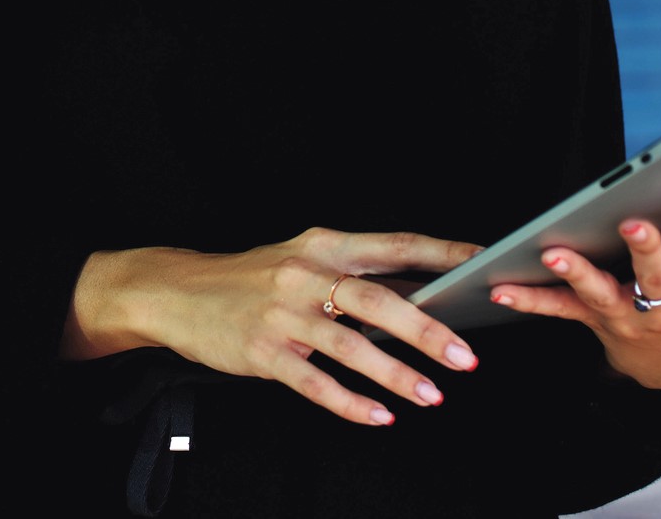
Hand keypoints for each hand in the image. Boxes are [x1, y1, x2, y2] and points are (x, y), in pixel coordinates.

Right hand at [63, 227, 483, 426]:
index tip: (484, 265)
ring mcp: (282, 314)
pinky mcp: (263, 352)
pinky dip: (351, 402)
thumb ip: (355, 275)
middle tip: (466, 355)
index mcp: (323, 244)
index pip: (395, 245)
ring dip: (395, 374)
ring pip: (350, 345)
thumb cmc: (250, 279)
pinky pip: (315, 383)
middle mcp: (305, 274)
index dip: (442, 255)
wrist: (176, 292)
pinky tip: (379, 416)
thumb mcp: (301, 260)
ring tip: (431, 395)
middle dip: (426, 330)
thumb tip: (421, 295)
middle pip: (377, 299)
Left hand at [488, 196, 660, 387]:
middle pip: (658, 274)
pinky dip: (530, 299)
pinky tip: (500, 290)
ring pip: (600, 293)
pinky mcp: (591, 321)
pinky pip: (557, 310)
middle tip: (633, 224)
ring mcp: (627, 314)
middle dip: (647, 249)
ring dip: (576, 272)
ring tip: (552, 251)